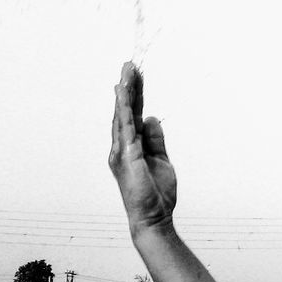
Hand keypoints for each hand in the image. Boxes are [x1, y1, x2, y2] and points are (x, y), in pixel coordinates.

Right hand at [109, 61, 176, 234]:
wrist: (153, 217)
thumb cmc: (156, 195)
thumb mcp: (161, 160)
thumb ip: (155, 139)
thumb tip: (150, 118)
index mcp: (129, 148)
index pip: (132, 116)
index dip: (135, 95)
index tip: (138, 75)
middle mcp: (121, 147)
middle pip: (124, 111)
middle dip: (128, 87)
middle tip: (130, 63)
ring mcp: (121, 151)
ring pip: (122, 115)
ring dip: (124, 91)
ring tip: (127, 70)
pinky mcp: (127, 156)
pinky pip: (124, 126)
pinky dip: (123, 107)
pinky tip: (123, 91)